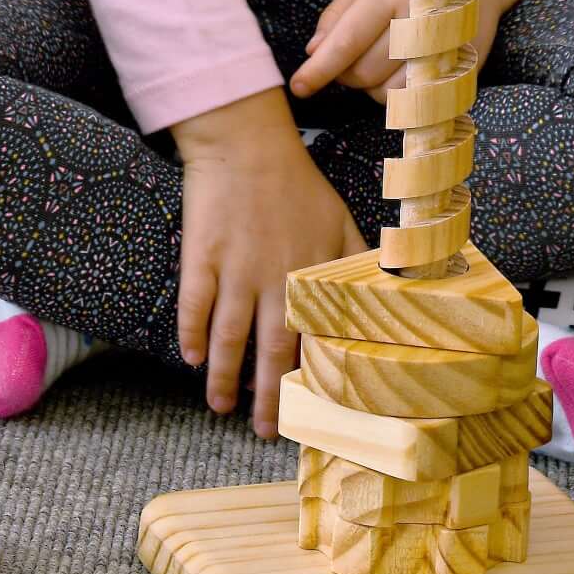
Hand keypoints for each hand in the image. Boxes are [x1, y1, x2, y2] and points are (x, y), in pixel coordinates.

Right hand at [169, 90, 367, 438]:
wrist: (246, 142)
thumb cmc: (296, 183)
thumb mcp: (339, 220)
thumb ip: (356, 262)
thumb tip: (383, 296)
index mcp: (309, 274)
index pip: (312, 338)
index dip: (312, 378)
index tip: (313, 411)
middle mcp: (272, 278)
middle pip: (270, 350)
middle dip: (268, 397)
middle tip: (266, 431)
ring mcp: (233, 269)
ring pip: (227, 338)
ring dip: (223, 377)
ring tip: (219, 406)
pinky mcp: (200, 256)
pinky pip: (194, 305)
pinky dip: (190, 335)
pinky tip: (191, 359)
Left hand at [291, 0, 542, 98]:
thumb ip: (340, 13)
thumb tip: (314, 51)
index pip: (348, 41)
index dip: (320, 69)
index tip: (299, 86)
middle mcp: (419, 19)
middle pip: (363, 73)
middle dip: (345, 74)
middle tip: (350, 57)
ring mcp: (443, 48)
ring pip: (386, 93)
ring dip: (370, 86)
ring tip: (380, 58)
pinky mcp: (460, 68)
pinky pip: (413, 100)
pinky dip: (396, 93)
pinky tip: (401, 69)